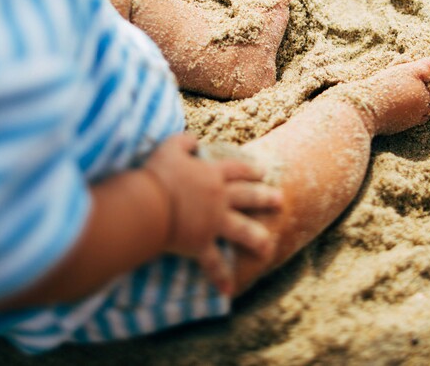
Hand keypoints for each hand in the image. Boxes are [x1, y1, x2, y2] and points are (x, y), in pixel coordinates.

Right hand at [142, 134, 281, 294]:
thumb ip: (184, 141)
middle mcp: (219, 198)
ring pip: (243, 231)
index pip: (236, 170)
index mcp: (212, 174)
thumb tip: (194, 139)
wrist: (149, 203)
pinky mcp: (201, 244)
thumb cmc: (157, 174)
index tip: (262, 172)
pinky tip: (228, 290)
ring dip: (257, 239)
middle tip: (280, 200)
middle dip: (265, 198)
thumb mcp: (169, 148)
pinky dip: (220, 276)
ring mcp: (213, 222)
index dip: (249, 170)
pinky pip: (213, 263)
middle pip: (248, 197)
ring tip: (268, 246)